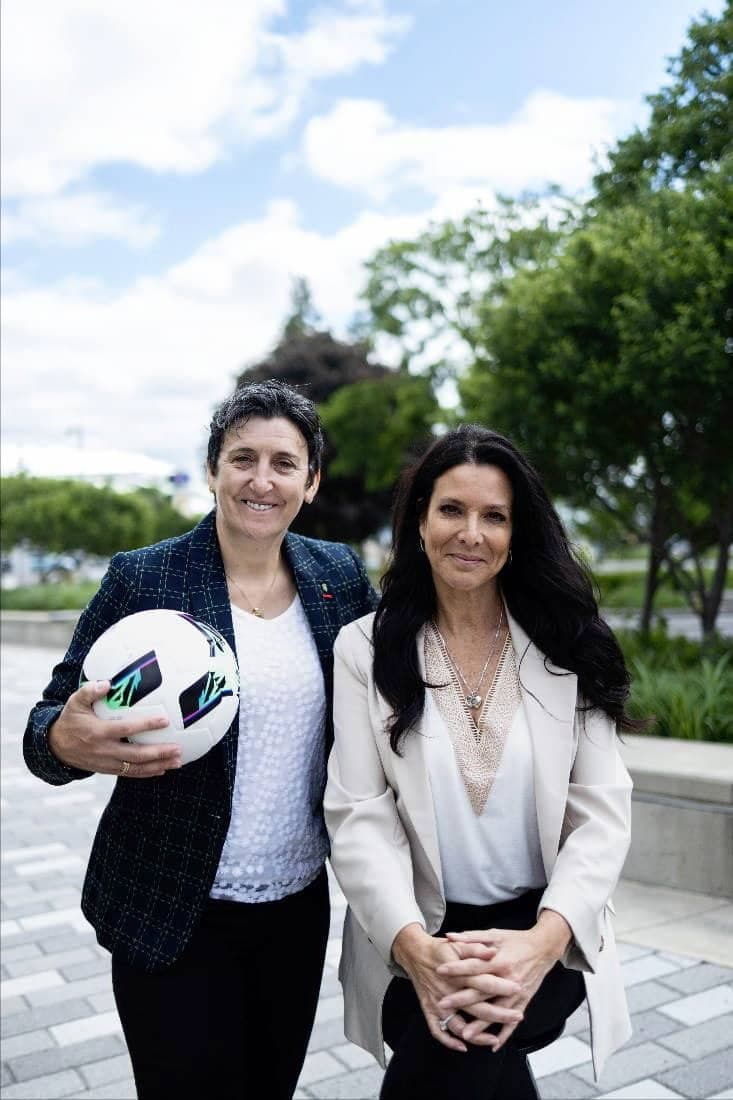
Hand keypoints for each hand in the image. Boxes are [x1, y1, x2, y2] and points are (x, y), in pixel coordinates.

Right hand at [48, 679, 181, 778]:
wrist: (56, 747)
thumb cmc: (71, 720)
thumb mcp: (75, 702)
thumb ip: (90, 691)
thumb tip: (107, 683)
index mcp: (99, 732)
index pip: (126, 729)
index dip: (146, 725)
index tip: (165, 720)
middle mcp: (105, 750)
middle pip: (136, 754)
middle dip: (159, 753)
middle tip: (178, 748)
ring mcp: (107, 763)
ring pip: (136, 768)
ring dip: (158, 765)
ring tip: (177, 761)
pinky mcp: (108, 770)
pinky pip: (130, 773)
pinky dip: (147, 773)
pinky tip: (163, 769)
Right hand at [391, 923, 522, 1051]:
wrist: (414, 953)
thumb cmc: (439, 949)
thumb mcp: (458, 944)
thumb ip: (475, 948)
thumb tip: (492, 952)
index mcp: (457, 974)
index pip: (483, 982)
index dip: (501, 987)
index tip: (518, 989)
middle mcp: (448, 991)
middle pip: (477, 1008)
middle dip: (499, 1015)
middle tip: (517, 1017)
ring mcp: (438, 1003)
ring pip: (459, 1025)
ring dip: (477, 1035)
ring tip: (494, 1039)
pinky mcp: (429, 1010)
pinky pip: (438, 1031)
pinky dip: (449, 1041)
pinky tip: (463, 1047)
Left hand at [437, 912, 571, 1048]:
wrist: (543, 947)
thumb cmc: (516, 940)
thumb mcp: (495, 934)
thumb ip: (472, 937)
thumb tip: (449, 936)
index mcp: (499, 959)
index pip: (474, 965)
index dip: (457, 968)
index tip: (439, 971)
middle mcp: (507, 978)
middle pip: (482, 991)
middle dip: (462, 999)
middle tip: (443, 1005)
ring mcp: (517, 991)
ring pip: (496, 1011)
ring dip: (481, 1024)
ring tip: (465, 1033)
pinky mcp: (524, 1000)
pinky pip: (514, 1021)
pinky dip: (505, 1034)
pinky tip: (493, 1045)